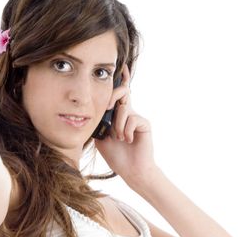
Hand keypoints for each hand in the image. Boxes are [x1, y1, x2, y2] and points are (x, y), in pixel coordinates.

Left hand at [94, 64, 157, 185]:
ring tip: (119, 138)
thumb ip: (99, 121)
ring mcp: (137, 117)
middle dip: (112, 96)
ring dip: (117, 125)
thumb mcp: (101, 136)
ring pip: (123, 109)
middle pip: (122, 92)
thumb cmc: (116, 155)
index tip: (120, 66)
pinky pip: (131, 119)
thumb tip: (93, 109)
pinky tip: (127, 140)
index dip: (120, 79)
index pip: (119, 93)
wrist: (131, 170)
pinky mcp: (144, 123)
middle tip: (107, 107)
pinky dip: (125, 131)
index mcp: (118, 114)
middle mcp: (129, 112)